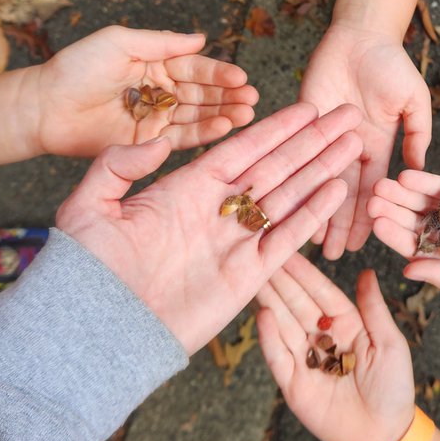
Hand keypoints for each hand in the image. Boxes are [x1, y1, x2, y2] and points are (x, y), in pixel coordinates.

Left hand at [31, 27, 257, 157]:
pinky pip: (183, 139)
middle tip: (253, 98)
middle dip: (230, 95)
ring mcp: (157, 117)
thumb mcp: (120, 42)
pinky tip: (224, 127)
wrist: (46, 107)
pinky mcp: (149, 142)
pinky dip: (205, 133)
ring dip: (225, 114)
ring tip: (247, 113)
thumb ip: (162, 42)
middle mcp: (162, 91)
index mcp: (156, 64)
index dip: (219, 72)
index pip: (196, 67)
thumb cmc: (78, 67)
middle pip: (203, 93)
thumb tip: (201, 38)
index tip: (241, 77)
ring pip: (199, 116)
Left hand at [56, 102, 362, 353]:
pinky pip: (287, 238)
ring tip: (353, 145)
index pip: (242, 150)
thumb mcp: (88, 207)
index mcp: (185, 190)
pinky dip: (313, 214)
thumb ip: (119, 165)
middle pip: (276, 168)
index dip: (276, 129)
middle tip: (346, 117)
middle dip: (312, 142)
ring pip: (289, 197)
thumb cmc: (86, 272)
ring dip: (322, 170)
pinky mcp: (246, 277)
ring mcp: (234, 243)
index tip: (307, 109)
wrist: (97, 331)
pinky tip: (337, 188)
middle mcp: (217, 212)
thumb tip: (157, 141)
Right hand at [256, 256, 414, 440]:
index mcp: (346, 325)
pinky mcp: (293, 384)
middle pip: (297, 304)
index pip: (321, 293)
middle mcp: (322, 339)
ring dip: (269, 301)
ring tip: (255, 277)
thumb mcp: (389, 343)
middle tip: (260, 254)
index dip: (305, 273)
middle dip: (280, 280)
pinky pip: (278, 356)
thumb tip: (366, 271)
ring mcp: (305, 361)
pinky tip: (261, 314)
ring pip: (283, 325)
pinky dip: (269, 336)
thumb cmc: (394, 388)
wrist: (385, 435)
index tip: (289, 250)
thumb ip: (373, 308)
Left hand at [299, 23, 431, 257]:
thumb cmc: (391, 63)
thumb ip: (418, 134)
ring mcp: (321, 135)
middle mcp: (346, 147)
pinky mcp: (299, 119)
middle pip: (341, 193)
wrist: (360, 32)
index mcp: (375, 145)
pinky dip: (292, 176)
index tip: (367, 244)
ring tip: (310, 241)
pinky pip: (294, 152)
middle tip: (334, 256)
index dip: (369, 216)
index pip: (371, 189)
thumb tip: (420, 169)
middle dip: (340, 224)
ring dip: (314, 209)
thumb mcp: (413, 101)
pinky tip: (286, 200)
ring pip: (316, 179)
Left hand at [368, 169, 439, 306]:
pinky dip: (428, 182)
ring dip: (403, 194)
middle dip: (392, 211)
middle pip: (414, 222)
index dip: (393, 235)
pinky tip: (407, 176)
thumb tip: (406, 272)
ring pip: (426, 202)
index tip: (374, 223)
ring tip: (381, 184)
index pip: (414, 248)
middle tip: (369, 198)